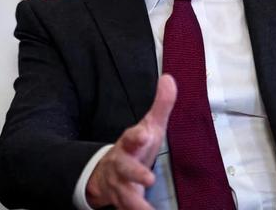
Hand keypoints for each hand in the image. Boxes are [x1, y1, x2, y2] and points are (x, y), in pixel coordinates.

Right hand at [86, 74, 176, 208]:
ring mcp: (119, 184)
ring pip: (124, 194)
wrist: (106, 172)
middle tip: (149, 178)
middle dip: (135, 172)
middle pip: (125, 167)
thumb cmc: (135, 147)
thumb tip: (169, 78)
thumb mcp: (149, 126)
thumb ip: (161, 106)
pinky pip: (129, 209)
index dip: (137, 136)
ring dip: (136, 204)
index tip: (145, 133)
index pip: (132, 137)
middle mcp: (122, 164)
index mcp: (130, 143)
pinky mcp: (122, 201)